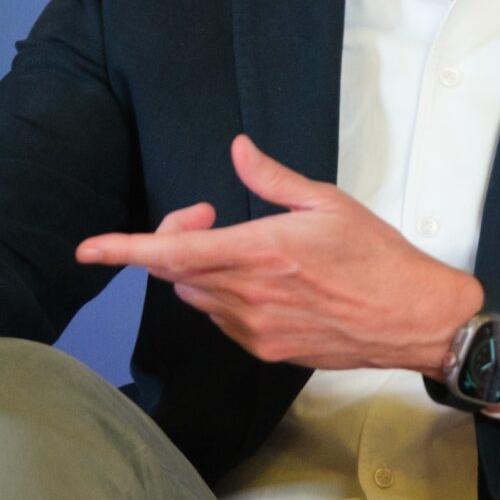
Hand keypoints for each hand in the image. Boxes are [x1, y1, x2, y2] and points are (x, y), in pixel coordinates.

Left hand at [76, 134, 478, 374]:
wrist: (411, 317)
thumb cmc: (377, 256)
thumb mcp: (328, 202)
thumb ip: (272, 179)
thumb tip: (237, 149)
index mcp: (259, 250)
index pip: (172, 251)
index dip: (123, 249)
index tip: (88, 249)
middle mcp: (249, 295)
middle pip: (176, 272)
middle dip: (174, 240)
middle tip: (207, 211)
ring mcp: (255, 328)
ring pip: (196, 297)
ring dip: (199, 269)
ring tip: (241, 247)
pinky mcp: (267, 349)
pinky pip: (222, 321)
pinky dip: (223, 297)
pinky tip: (259, 281)